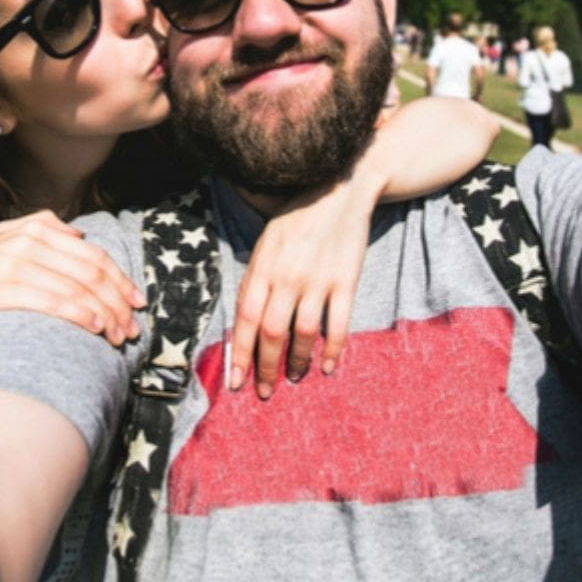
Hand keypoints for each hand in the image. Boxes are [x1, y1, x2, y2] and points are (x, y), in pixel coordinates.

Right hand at [0, 211, 143, 389]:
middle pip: (88, 270)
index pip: (90, 253)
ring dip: (104, 313)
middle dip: (116, 301)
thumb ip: (37, 230)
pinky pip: (47, 300)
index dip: (119, 278)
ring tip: (118, 336)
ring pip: (73, 286)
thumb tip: (79, 231)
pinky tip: (94, 327)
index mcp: (29, 229)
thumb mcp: (2, 247)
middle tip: (133, 329)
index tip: (138, 303)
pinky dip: (77, 313)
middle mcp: (19, 240)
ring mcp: (4, 262)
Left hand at [227, 178, 373, 398]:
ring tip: (294, 378)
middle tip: (264, 392)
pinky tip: (327, 367)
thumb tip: (242, 319)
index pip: (245, 319)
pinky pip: (339, 324)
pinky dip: (333, 350)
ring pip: (303, 334)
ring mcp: (319, 279)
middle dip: (266, 368)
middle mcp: (288, 275)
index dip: (239, 354)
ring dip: (297, 362)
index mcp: (263, 266)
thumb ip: (255, 277)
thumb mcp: (267, 241)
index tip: (235, 382)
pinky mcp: (346, 281)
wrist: (342, 189)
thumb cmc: (298, 216)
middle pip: (272, 333)